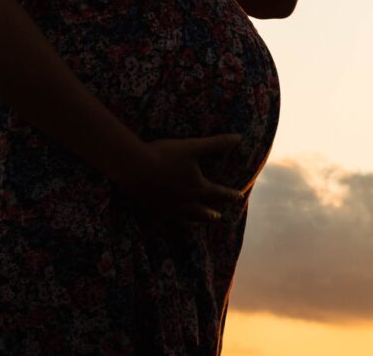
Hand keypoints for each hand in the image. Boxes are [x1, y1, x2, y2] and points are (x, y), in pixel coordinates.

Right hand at [111, 133, 246, 233]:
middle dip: (212, 215)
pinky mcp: (152, 216)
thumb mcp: (192, 147)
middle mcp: (186, 205)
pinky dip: (169, 232)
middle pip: (203, 213)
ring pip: (185, 223)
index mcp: (198, 188)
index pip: (219, 193)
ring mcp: (168, 213)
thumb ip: (216, 144)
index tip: (239, 196)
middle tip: (218, 218)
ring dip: (194, 224)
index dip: (231, 194)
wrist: (133, 168)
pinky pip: (164, 229)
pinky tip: (169, 233)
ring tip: (196, 227)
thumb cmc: (164, 155)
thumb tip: (239, 138)